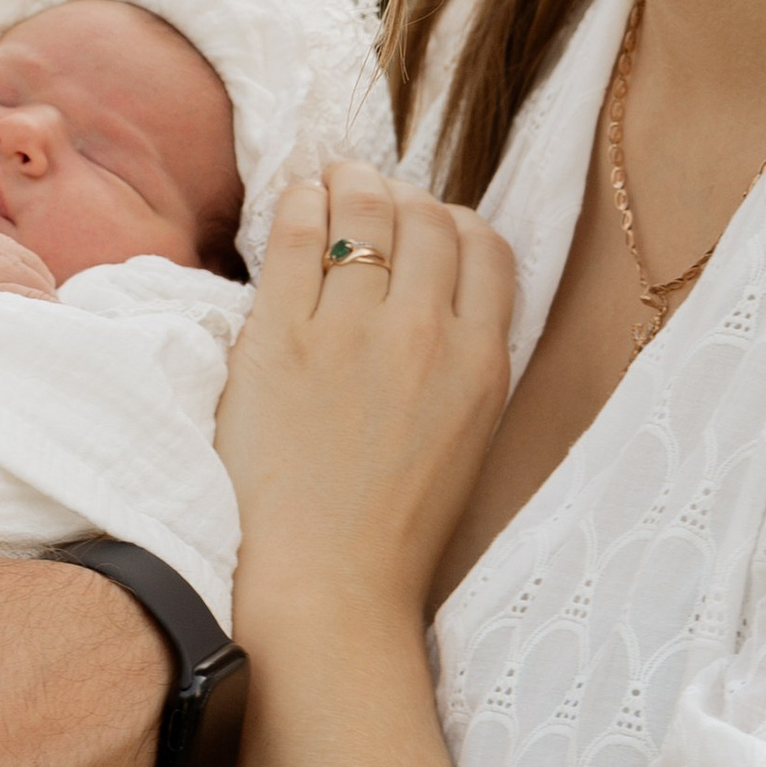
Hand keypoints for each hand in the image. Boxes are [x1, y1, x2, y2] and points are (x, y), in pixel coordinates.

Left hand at [219, 164, 515, 630]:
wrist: (328, 585)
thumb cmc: (393, 529)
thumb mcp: (465, 438)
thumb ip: (463, 363)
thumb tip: (437, 297)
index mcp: (481, 364)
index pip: (485, 246)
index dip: (454, 221)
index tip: (424, 224)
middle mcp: (424, 335)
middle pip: (425, 216)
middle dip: (398, 194)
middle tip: (367, 192)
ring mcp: (350, 331)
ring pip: (362, 210)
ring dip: (347, 183)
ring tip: (329, 181)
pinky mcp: (280, 338)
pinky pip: (293, 235)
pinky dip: (296, 201)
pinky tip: (293, 200)